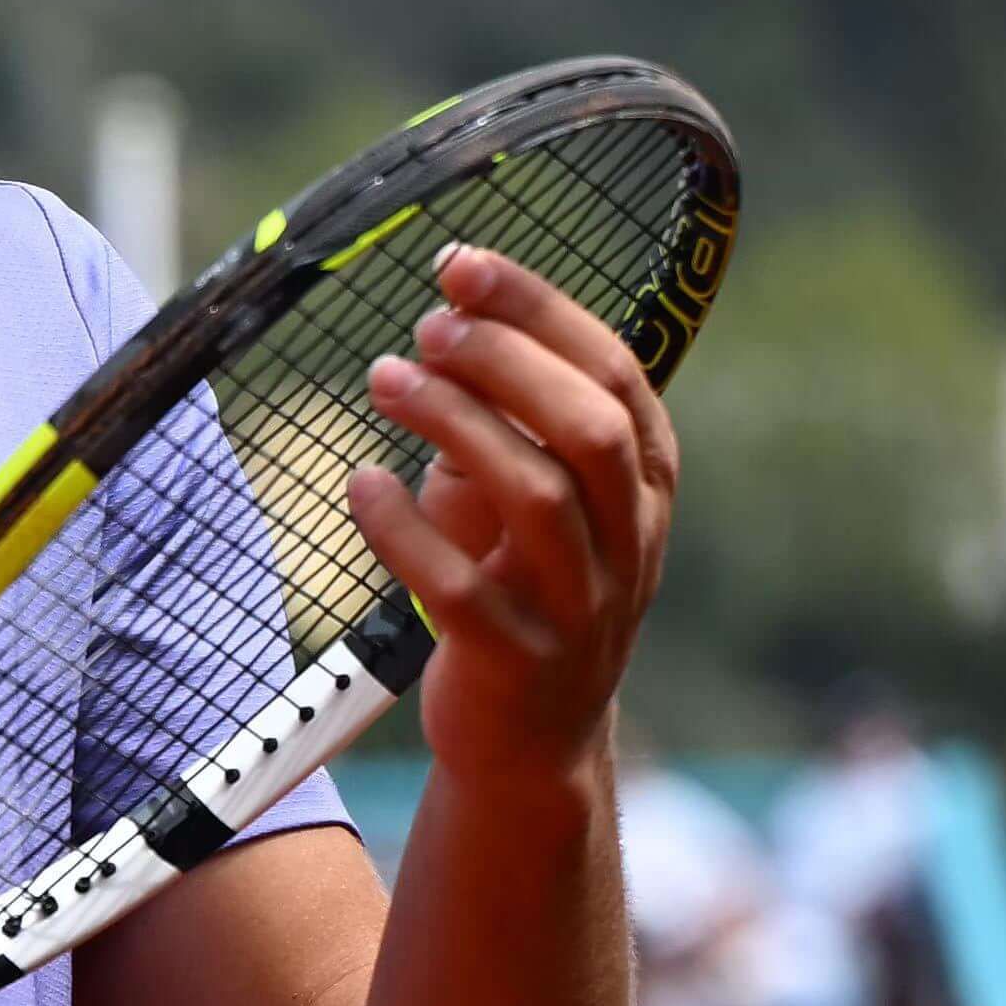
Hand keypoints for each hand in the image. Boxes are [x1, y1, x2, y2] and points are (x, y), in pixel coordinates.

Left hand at [351, 238, 679, 785]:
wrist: (531, 741)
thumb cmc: (521, 586)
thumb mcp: (531, 495)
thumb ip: (510, 415)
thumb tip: (451, 308)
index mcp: (645, 487)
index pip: (616, 375)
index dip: (542, 311)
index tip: (464, 264)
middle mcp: (629, 544)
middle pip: (590, 429)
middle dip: (508, 361)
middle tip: (430, 327)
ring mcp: (580, 609)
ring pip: (537, 499)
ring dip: (456, 424)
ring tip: (385, 379)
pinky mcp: (517, 663)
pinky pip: (461, 588)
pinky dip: (403, 527)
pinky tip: (360, 482)